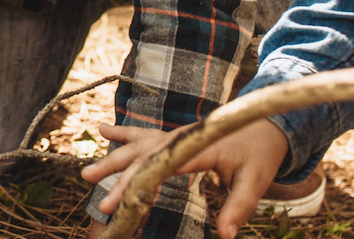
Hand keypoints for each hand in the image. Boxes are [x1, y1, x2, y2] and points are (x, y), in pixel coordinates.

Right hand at [80, 120, 289, 238]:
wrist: (265, 125)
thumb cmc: (259, 154)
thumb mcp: (255, 181)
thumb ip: (239, 207)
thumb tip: (225, 236)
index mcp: (195, 146)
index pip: (159, 167)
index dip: (138, 185)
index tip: (121, 203)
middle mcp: (178, 138)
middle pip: (141, 159)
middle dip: (118, 180)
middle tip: (101, 203)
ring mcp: (172, 135)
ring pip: (136, 147)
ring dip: (112, 161)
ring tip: (87, 176)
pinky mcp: (172, 137)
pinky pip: (143, 135)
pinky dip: (123, 134)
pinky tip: (103, 130)